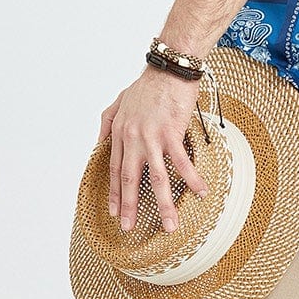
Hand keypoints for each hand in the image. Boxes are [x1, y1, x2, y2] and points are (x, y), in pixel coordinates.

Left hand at [97, 65, 210, 232]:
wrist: (168, 70)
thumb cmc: (148, 84)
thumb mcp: (119, 100)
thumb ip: (106, 122)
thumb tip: (98, 142)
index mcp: (120, 133)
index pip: (114, 170)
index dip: (114, 194)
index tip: (114, 213)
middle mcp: (133, 138)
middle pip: (129, 180)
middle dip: (130, 207)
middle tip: (130, 228)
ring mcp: (151, 137)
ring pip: (156, 178)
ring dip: (163, 204)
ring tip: (169, 225)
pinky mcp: (171, 133)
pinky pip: (182, 162)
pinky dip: (192, 179)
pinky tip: (200, 193)